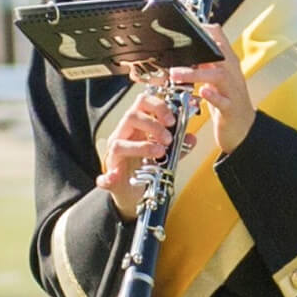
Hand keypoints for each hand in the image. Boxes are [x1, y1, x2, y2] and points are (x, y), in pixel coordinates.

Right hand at [97, 90, 178, 220]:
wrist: (135, 193)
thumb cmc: (148, 167)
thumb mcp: (168, 154)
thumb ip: (179, 145)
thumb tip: (191, 138)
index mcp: (137, 125)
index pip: (142, 103)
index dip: (157, 106)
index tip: (172, 120)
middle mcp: (124, 135)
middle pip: (131, 116)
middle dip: (153, 125)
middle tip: (168, 139)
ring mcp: (114, 154)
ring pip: (119, 143)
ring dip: (142, 147)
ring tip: (159, 153)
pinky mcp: (109, 176)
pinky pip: (105, 176)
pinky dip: (109, 177)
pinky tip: (114, 178)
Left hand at [168, 23, 253, 154]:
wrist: (242, 128)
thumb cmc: (227, 101)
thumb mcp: (215, 78)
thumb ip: (205, 62)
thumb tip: (187, 47)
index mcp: (228, 64)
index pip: (219, 39)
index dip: (204, 31)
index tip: (185, 28)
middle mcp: (232, 74)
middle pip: (220, 53)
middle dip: (198, 50)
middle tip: (175, 51)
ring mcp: (233, 91)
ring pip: (219, 75)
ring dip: (196, 74)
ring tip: (177, 75)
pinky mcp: (231, 109)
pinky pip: (223, 101)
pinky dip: (213, 96)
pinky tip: (203, 92)